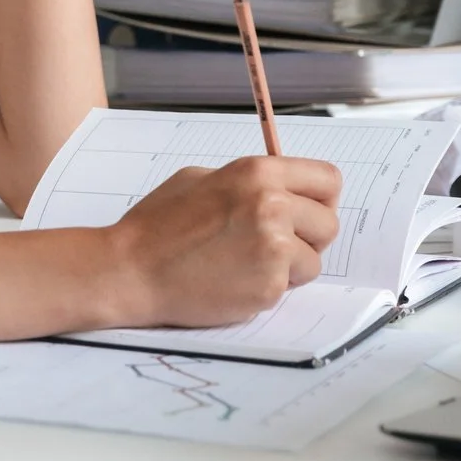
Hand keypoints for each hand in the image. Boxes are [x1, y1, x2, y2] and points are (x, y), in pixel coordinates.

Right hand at [107, 158, 342, 328]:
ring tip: (250, 263)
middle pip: (329, 222)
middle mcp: (271, 206)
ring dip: (291, 266)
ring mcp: (273, 248)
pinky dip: (268, 287)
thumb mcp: (200, 179)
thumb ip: (249, 181)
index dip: (321, 198)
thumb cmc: (158, 224)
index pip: (328, 179)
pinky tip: (236, 280)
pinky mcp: (268, 286)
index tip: (309, 209)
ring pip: (314, 260)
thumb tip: (283, 188)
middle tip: (278, 243)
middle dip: (308, 236)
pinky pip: (290, 287)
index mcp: (257, 173)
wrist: (132, 270)